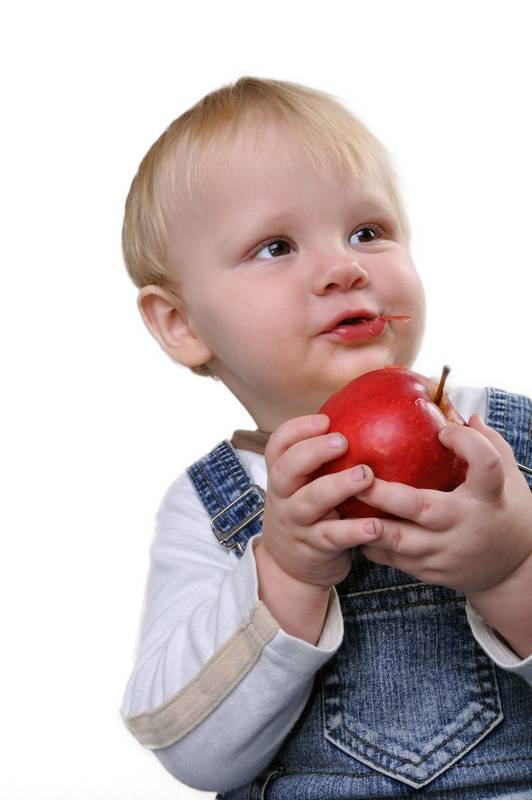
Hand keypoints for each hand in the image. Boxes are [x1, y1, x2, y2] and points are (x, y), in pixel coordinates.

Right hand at [261, 413, 379, 588]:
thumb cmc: (308, 512)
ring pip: (310, 501)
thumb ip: (321, 459)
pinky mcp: (315, 548)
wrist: (290, 567)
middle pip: (286, 469)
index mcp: (281, 476)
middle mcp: (282, 497)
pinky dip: (354, 530)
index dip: (297, 430)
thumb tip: (366, 415)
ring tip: (365, 476)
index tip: (325, 419)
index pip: (277, 446)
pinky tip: (375, 525)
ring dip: (337, 486)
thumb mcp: (303, 485)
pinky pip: (333, 537)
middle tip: (343, 441)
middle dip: (313, 452)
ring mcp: (296, 523)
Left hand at [353, 414, 531, 594]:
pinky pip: (393, 558)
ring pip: (398, 540)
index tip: (443, 430)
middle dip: (383, 493)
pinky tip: (350, 524)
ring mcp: (446, 552)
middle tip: (357, 474)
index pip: (484, 464)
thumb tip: (464, 411)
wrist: (515, 571)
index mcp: (489, 495)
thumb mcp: (508, 475)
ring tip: (342, 500)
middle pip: (421, 507)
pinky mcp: (431, 572)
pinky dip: (369, 542)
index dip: (465, 443)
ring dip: (366, 521)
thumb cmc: (505, 510)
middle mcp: (465, 524)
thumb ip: (487, 443)